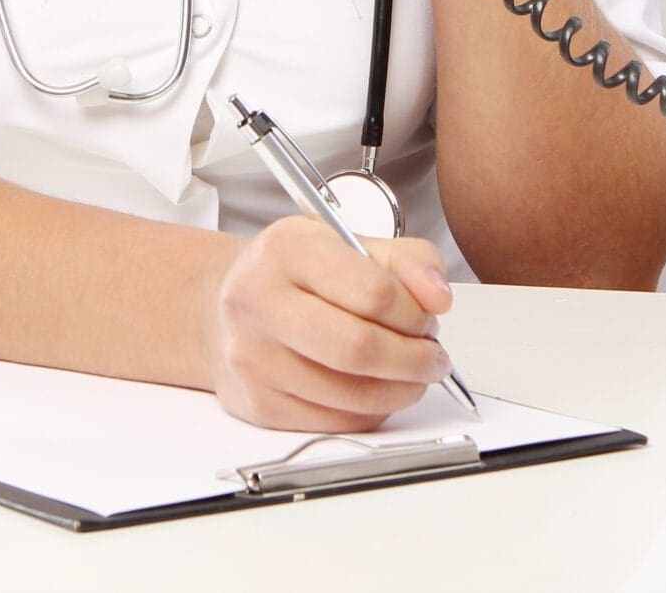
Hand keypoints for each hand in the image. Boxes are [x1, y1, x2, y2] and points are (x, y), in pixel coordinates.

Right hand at [199, 217, 457, 430]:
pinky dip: (373, 411)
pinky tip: (378, 389)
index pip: (373, 292)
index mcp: (287, 250)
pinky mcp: (259, 404)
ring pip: (352, 395)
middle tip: (433, 357)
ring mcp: (254, 359)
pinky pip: (337, 423)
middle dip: (414, 359)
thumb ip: (409, 260)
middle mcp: (259, 302)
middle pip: (359, 349)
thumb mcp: (351, 242)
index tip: (429, 317)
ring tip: (411, 372)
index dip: (416, 312)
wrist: (226, 304)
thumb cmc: (299, 273)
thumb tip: (438, 299)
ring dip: (401, 389)